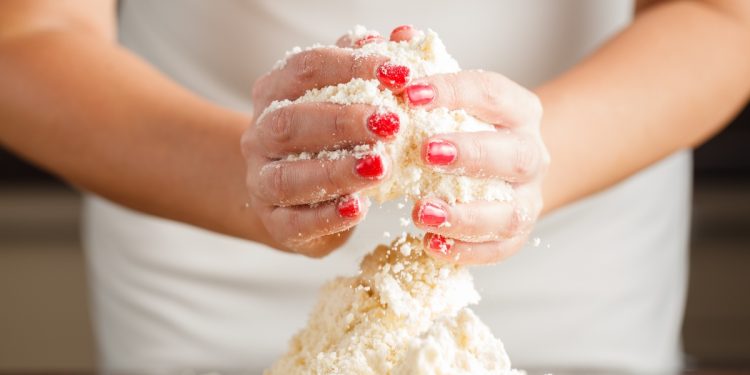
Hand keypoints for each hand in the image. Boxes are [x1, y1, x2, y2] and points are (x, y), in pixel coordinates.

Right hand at [241, 29, 413, 256]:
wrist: (293, 196)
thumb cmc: (327, 139)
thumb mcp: (347, 98)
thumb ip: (370, 67)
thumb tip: (406, 36)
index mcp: (276, 91)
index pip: (307, 67)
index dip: (353, 66)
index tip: (401, 74)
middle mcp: (260, 134)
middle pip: (290, 121)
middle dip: (342, 120)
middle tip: (391, 123)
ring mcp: (261, 181)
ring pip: (287, 176)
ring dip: (336, 171)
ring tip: (380, 167)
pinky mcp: (274, 223)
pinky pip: (294, 223)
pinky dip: (327, 217)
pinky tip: (358, 208)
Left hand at [406, 67, 548, 264]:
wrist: (505, 166)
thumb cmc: (468, 125)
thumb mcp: (451, 94)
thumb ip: (426, 68)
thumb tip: (398, 37)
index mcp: (518, 110)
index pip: (491, 94)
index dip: (454, 92)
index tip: (410, 92)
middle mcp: (531, 154)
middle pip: (513, 155)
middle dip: (470, 153)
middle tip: (426, 152)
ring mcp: (528, 197)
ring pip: (510, 210)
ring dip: (465, 214)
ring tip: (420, 212)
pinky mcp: (516, 234)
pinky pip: (500, 248)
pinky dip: (468, 251)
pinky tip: (431, 245)